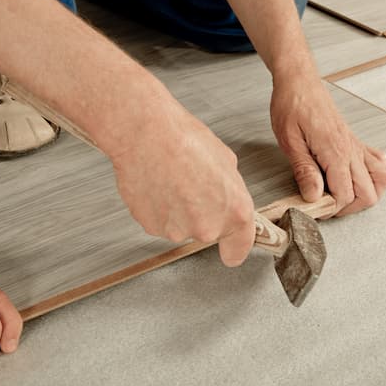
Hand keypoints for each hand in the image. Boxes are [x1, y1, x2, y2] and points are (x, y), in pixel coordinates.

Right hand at [111, 106, 254, 265]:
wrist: (147, 135)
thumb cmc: (184, 140)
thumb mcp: (226, 160)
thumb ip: (230, 190)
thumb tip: (225, 196)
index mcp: (235, 212)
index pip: (238, 249)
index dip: (233, 246)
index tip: (229, 248)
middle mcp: (208, 227)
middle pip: (207, 232)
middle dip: (201, 214)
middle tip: (191, 185)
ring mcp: (178, 230)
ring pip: (180, 226)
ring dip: (177, 209)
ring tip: (171, 180)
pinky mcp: (151, 227)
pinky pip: (159, 221)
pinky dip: (157, 207)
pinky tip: (157, 184)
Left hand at [270, 69, 385, 215]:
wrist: (299, 81)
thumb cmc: (291, 105)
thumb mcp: (289, 140)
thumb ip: (304, 170)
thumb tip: (314, 197)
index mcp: (335, 151)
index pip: (345, 195)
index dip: (330, 209)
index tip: (315, 209)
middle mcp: (352, 150)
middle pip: (370, 193)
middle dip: (350, 207)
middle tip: (327, 206)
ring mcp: (356, 145)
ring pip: (382, 179)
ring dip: (367, 193)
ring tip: (343, 195)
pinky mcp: (355, 141)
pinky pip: (378, 162)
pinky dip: (373, 174)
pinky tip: (355, 176)